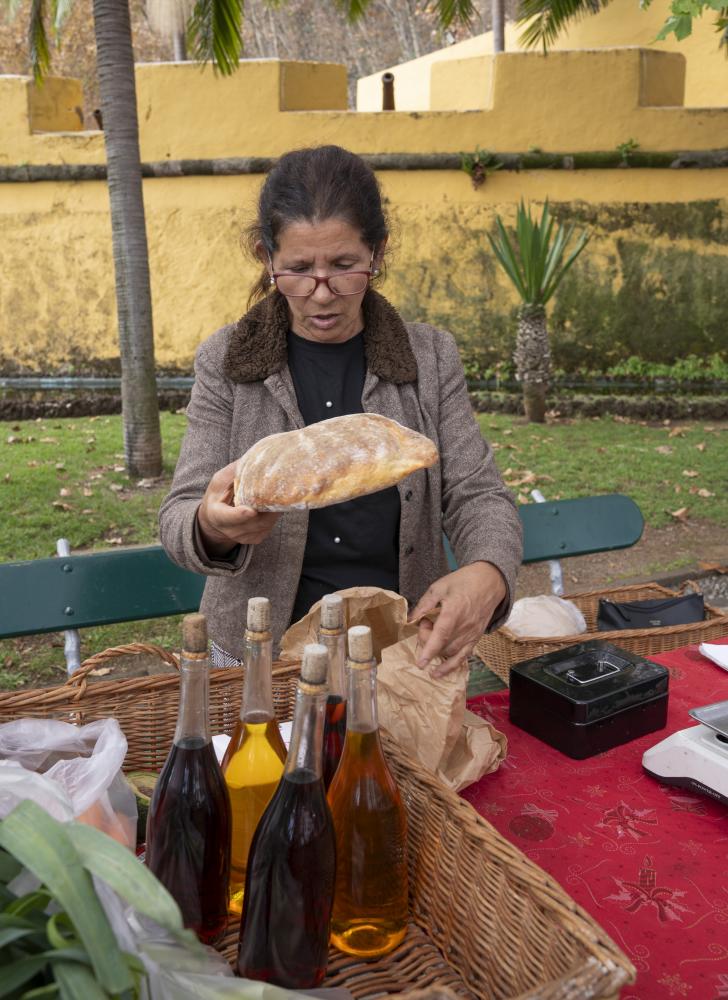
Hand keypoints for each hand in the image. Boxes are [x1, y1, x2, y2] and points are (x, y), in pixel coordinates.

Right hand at [196, 459, 280, 557]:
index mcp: (217, 515)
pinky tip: (273, 504)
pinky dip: (273, 515)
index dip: (240, 515)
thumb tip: (255, 458)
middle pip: (254, 521)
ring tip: (279, 495)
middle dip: (268, 507)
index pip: (229, 517)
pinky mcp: (255, 539)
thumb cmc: (218, 496)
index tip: (251, 511)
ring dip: (274, 510)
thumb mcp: (219, 481)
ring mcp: (243, 537)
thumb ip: (234, 473)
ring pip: (265, 524)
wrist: (215, 521)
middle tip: (280, 491)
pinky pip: (269, 527)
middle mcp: (230, 530)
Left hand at [409, 562, 506, 676]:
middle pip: (443, 645)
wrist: (489, 582)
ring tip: (431, 635)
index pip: (441, 635)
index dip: (430, 650)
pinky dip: (451, 666)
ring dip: (436, 651)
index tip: (421, 663)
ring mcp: (472, 634)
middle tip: (425, 623)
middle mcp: (464, 627)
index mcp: (454, 612)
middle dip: (427, 640)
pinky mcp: (476, 637)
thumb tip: (410, 618)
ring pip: (451, 652)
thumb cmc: (463, 582)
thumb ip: (424, 604)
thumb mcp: (439, 587)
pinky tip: (439, 672)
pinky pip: (464, 656)